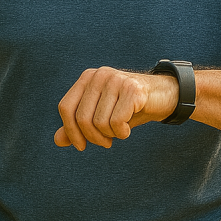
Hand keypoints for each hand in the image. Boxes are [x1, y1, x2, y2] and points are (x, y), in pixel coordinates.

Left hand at [53, 67, 177, 149]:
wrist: (163, 97)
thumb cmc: (129, 108)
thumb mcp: (101, 117)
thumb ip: (78, 127)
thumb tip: (57, 141)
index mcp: (88, 77)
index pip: (65, 107)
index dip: (70, 131)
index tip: (81, 146)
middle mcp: (100, 75)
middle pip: (81, 117)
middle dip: (93, 138)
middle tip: (105, 143)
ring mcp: (116, 80)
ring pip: (99, 122)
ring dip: (110, 135)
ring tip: (119, 132)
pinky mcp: (133, 89)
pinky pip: (117, 122)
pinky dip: (122, 132)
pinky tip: (128, 129)